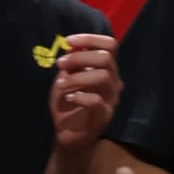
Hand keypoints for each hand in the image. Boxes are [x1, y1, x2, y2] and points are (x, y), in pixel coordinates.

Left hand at [49, 31, 120, 148]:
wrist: (68, 135)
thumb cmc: (68, 104)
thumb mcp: (66, 79)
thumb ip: (71, 63)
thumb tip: (72, 45)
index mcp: (106, 70)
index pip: (110, 45)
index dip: (91, 39)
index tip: (69, 41)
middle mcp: (113, 82)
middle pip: (106, 58)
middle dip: (79, 57)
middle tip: (60, 64)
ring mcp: (111, 99)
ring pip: (102, 77)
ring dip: (77, 77)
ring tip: (60, 84)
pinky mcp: (104, 116)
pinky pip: (96, 101)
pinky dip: (79, 96)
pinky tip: (69, 98)